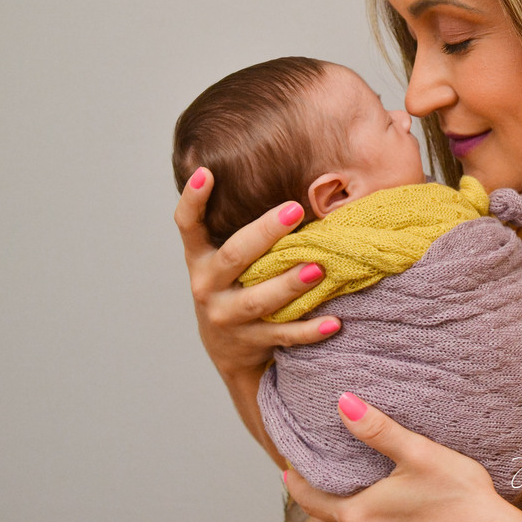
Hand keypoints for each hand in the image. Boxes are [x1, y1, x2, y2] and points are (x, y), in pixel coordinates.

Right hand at [174, 167, 340, 458]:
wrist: (228, 349)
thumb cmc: (235, 286)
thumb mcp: (227, 260)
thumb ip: (247, 231)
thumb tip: (293, 181)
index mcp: (200, 260)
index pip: (187, 226)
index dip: (193, 199)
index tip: (207, 172)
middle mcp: (207, 287)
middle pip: (233, 257)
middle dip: (265, 233)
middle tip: (296, 209)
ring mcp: (227, 317)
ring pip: (258, 300)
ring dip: (288, 285)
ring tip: (318, 269)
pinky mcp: (252, 341)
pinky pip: (284, 334)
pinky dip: (310, 330)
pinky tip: (334, 322)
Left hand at [285, 394, 521, 521]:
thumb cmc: (458, 494)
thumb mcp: (418, 453)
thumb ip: (379, 430)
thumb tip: (344, 402)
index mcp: (360, 513)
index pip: (310, 499)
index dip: (295, 480)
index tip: (286, 462)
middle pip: (324, 517)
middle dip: (312, 494)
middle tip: (306, 468)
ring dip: (335, 504)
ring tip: (336, 479)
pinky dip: (357, 511)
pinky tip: (372, 494)